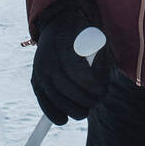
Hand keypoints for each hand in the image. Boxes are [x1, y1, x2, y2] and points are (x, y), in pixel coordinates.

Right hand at [31, 0, 111, 124]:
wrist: (57, 25)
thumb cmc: (81, 33)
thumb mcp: (93, 37)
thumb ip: (101, 57)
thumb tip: (108, 80)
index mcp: (63, 43)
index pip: (76, 69)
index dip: (90, 84)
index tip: (102, 91)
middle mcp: (47, 57)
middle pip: (64, 86)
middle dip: (83, 99)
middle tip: (97, 101)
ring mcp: (39, 69)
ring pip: (54, 96)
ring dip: (71, 108)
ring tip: (84, 111)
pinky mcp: (35, 79)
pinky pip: (42, 99)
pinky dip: (52, 112)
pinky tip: (63, 120)